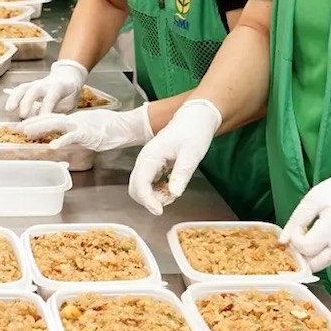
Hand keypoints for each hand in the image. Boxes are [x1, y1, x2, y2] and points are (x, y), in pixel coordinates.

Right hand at [3, 59, 87, 117]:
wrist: (68, 76)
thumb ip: (59, 113)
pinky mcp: (30, 85)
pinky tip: (8, 107)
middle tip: (23, 115)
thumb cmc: (70, 94)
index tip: (40, 123)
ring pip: (24, 88)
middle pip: (34, 91)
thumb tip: (47, 128)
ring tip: (9, 109)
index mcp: (58, 88)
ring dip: (15, 98)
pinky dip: (12, 97)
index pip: (50, 99)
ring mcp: (36, 83)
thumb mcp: (70, 104)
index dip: (45, 111)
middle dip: (27, 102)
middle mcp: (46, 84)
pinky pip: (19, 89)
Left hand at [24, 106, 151, 151]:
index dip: (37, 121)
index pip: (52, 119)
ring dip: (41, 128)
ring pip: (57, 124)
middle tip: (17, 127)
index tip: (24, 124)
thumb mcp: (88, 129)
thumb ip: (76, 133)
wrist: (125, 126)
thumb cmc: (110, 128)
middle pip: (50, 119)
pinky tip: (52, 146)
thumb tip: (66, 138)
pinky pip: (73, 137)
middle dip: (33, 123)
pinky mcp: (88, 133)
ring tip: (27, 132)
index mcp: (74, 120)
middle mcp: (74, 121)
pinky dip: (62, 140)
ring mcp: (80, 126)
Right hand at [127, 99, 221, 214]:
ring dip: (154, 196)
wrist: (195, 118)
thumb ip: (182, 174)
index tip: (160, 211)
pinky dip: (158, 190)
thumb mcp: (191, 154)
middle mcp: (144, 160)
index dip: (147, 201)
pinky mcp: (153, 165)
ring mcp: (147, 162)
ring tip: (174, 189)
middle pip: (135, 188)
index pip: (140, 184)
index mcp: (150, 156)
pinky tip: (172, 186)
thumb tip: (174, 194)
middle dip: (149, 200)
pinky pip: (149, 183)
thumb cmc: (193, 132)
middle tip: (170, 199)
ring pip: (141, 187)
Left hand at [281, 163, 330, 271]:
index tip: (299, 225)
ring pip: (320, 264)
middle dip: (299, 254)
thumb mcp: (313, 200)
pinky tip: (316, 237)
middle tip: (297, 236)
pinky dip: (318, 253)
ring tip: (306, 235)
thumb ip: (296, 221)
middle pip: (311, 265)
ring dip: (308, 256)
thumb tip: (282, 241)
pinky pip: (328, 258)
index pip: (304, 248)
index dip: (296, 238)